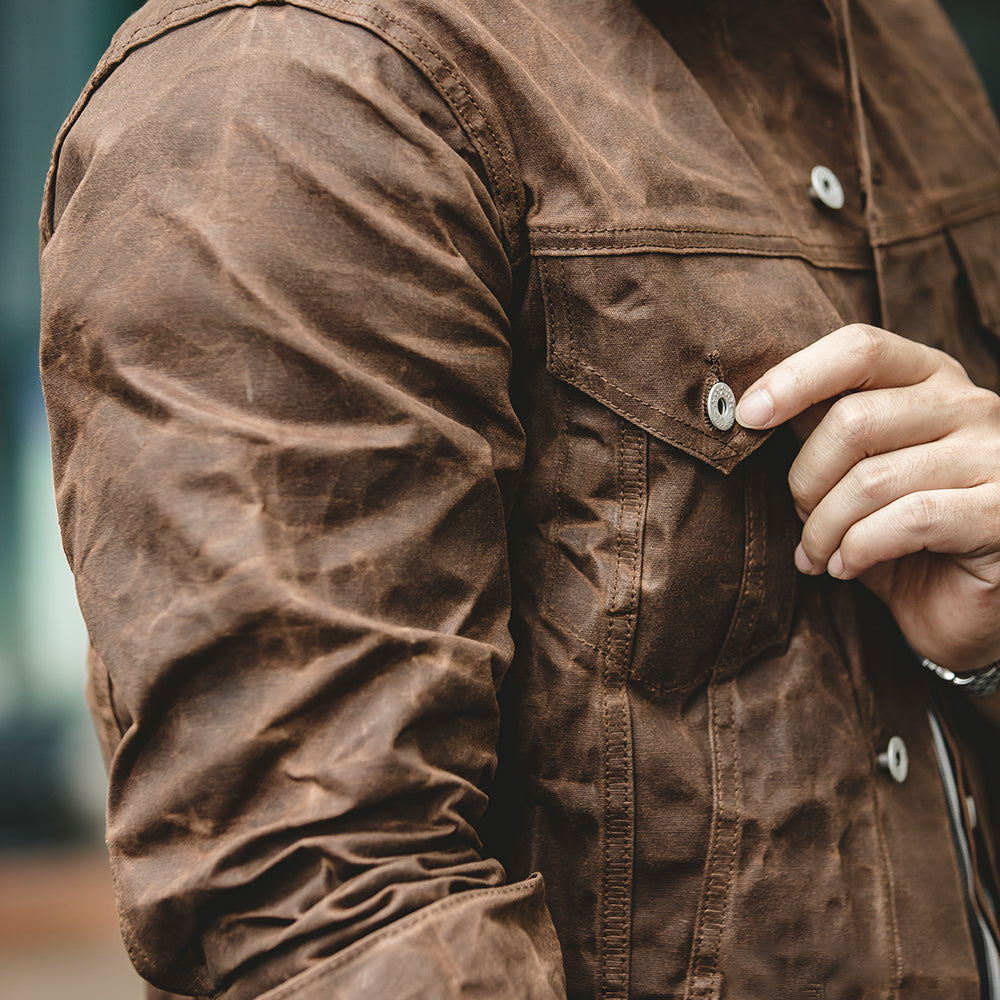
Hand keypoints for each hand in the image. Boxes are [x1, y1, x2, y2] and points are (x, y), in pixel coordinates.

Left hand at [735, 323, 999, 672]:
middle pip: (853, 420)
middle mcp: (973, 405)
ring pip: (872, 478)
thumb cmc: (899, 535)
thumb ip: (819, 430)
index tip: (748, 415)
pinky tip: (845, 567)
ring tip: (815, 554)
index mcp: (932, 378)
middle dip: (805, 480)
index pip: (860, 347)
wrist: (965, 607)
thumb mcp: (852, 471)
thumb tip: (753, 404)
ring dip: (824, 528)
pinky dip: (859, 549)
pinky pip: (908, 519)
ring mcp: (996, 456)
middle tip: (800, 517)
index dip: (795, 377)